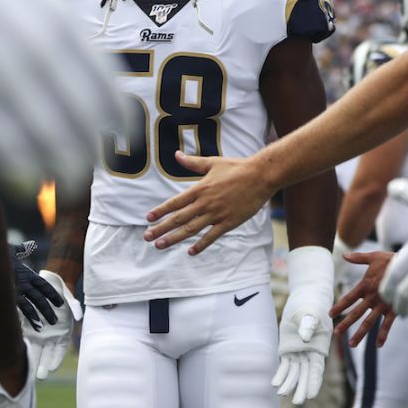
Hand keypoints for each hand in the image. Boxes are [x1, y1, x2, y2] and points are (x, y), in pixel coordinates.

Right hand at [10, 242, 66, 329]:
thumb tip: (30, 245)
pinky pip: (14, 309)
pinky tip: (22, 327)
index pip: (44, 286)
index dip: (53, 295)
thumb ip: (22, 250)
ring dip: (36, 318)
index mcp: (27, 273)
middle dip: (47, 310)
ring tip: (42, 328)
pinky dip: (18, 318)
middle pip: (39, 299)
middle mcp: (23, 283)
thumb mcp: (12, 251)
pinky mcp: (5, 295)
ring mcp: (14, 290)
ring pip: (29, 306)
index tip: (60, 304)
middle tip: (55, 321)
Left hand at [20, 270, 81, 378]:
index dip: (55, 360)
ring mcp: (40, 333)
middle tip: (39, 377)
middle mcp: (50, 336)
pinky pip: (25, 338)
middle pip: (45, 355)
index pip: (59, 351)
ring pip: (36, 351)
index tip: (51, 368)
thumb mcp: (70, 303)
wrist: (52, 286)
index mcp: (62, 334)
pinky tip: (19, 354)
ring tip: (29, 372)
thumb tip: (77, 316)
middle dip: (42, 366)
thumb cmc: (63, 296)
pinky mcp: (29, 327)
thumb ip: (74, 309)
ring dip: (33, 361)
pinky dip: (23, 346)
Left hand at [143, 152, 273, 253]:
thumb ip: (192, 162)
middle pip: (179, 218)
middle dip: (161, 229)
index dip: (160, 211)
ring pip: (191, 229)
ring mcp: (216, 214)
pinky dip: (200, 245)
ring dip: (174, 238)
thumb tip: (177, 155)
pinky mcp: (229, 222)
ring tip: (160, 245)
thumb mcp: (212, 162)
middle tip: (147, 237)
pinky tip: (190, 252)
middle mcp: (205, 203)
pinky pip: (211, 236)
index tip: (148, 219)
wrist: (260, 176)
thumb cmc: (237, 167)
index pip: (175, 202)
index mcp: (200, 189)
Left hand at [273, 246, 334, 404]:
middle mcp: (310, 353)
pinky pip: (284, 364)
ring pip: (294, 372)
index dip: (314, 382)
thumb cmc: (313, 305)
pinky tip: (275, 384)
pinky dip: (280, 374)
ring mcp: (299, 351)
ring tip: (281, 394)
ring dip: (289, 383)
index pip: (317, 369)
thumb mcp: (312, 313)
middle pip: (306, 374)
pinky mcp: (288, 348)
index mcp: (320, 347)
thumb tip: (304, 337)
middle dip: (302, 388)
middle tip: (298, 401)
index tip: (311, 395)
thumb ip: (309, 325)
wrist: (305, 298)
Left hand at [330, 250, 396, 347]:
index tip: (330, 314)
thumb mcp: (374, 257)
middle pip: (356, 313)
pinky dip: (383, 335)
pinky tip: (378, 345)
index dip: (339, 306)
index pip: (349, 298)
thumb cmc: (391, 260)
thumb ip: (358, 258)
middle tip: (336, 333)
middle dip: (345, 323)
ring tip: (351, 344)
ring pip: (369, 322)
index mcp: (365, 286)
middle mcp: (372, 297)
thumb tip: (344, 255)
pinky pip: (387, 324)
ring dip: (360, 333)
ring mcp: (383, 305)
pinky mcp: (394, 309)